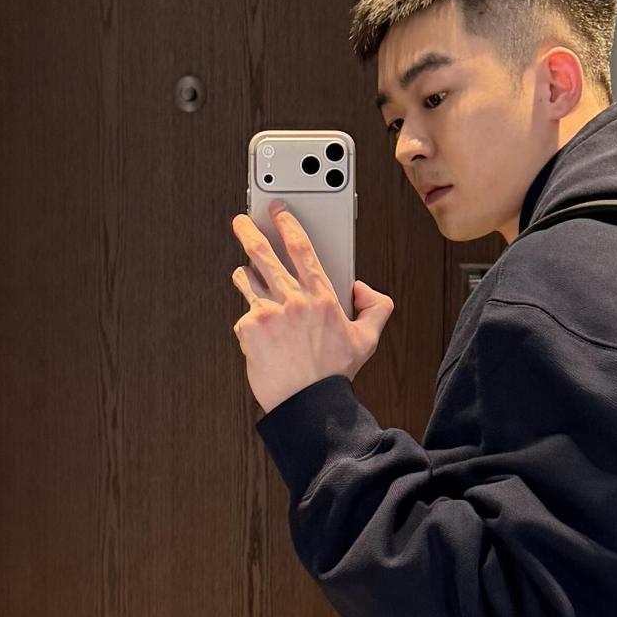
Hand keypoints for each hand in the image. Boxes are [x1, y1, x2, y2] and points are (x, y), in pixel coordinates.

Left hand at [230, 200, 394, 413]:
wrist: (308, 405)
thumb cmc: (334, 376)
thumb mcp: (367, 340)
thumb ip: (375, 308)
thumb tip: (363, 289)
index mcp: (321, 296)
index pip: (301, 248)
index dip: (288, 224)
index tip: (279, 212)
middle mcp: (293, 299)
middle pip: (263, 253)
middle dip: (249, 232)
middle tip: (241, 221)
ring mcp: (267, 313)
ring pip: (247, 280)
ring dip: (244, 275)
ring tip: (245, 275)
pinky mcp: (248, 329)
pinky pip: (243, 316)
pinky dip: (249, 320)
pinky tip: (258, 332)